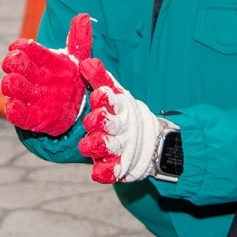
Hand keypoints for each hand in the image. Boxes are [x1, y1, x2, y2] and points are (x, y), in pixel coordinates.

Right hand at [0, 13, 92, 134]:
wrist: (76, 108)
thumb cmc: (71, 79)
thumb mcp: (78, 59)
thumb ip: (80, 39)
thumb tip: (83, 16)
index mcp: (40, 59)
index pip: (24, 47)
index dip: (20, 46)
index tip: (21, 47)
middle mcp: (31, 75)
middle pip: (13, 64)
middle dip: (12, 62)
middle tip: (17, 62)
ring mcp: (28, 95)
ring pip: (10, 86)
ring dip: (10, 83)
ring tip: (15, 83)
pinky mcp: (30, 117)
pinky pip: (16, 114)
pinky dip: (13, 110)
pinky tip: (15, 107)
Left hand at [75, 59, 161, 183]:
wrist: (151, 142)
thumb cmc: (123, 113)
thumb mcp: (114, 94)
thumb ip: (99, 79)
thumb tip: (86, 62)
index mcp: (121, 108)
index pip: (114, 101)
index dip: (107, 98)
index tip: (98, 94)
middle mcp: (123, 128)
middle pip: (113, 124)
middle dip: (102, 122)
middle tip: (89, 121)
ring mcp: (123, 147)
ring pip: (112, 147)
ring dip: (100, 146)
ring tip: (85, 146)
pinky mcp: (121, 166)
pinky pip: (114, 171)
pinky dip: (107, 173)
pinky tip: (97, 174)